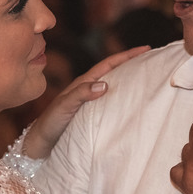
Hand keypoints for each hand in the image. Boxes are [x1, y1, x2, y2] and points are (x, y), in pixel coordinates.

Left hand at [21, 45, 148, 158]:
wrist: (39, 144)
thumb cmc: (49, 124)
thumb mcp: (64, 107)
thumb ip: (80, 94)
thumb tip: (105, 84)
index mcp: (83, 83)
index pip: (109, 64)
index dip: (127, 56)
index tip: (146, 49)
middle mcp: (88, 90)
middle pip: (114, 72)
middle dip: (132, 64)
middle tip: (153, 60)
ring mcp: (90, 102)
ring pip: (113, 86)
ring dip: (130, 80)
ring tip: (148, 78)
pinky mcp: (91, 115)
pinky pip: (111, 101)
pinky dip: (123, 97)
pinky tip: (133, 103)